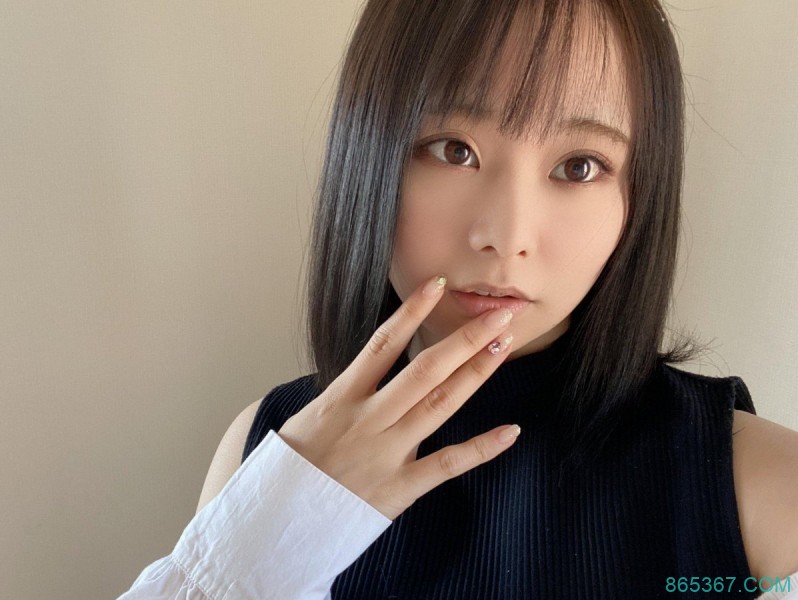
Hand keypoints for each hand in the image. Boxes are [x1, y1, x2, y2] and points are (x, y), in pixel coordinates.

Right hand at [277, 273, 518, 519]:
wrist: (273, 525)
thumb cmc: (289, 469)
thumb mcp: (303, 418)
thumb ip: (340, 393)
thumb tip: (361, 369)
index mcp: (340, 398)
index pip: (383, 344)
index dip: (412, 312)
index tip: (439, 284)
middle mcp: (367, 420)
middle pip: (425, 370)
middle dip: (464, 339)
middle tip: (498, 315)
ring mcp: (386, 453)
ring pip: (440, 405)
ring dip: (476, 373)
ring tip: (503, 346)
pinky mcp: (399, 489)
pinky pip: (447, 464)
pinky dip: (481, 448)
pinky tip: (511, 431)